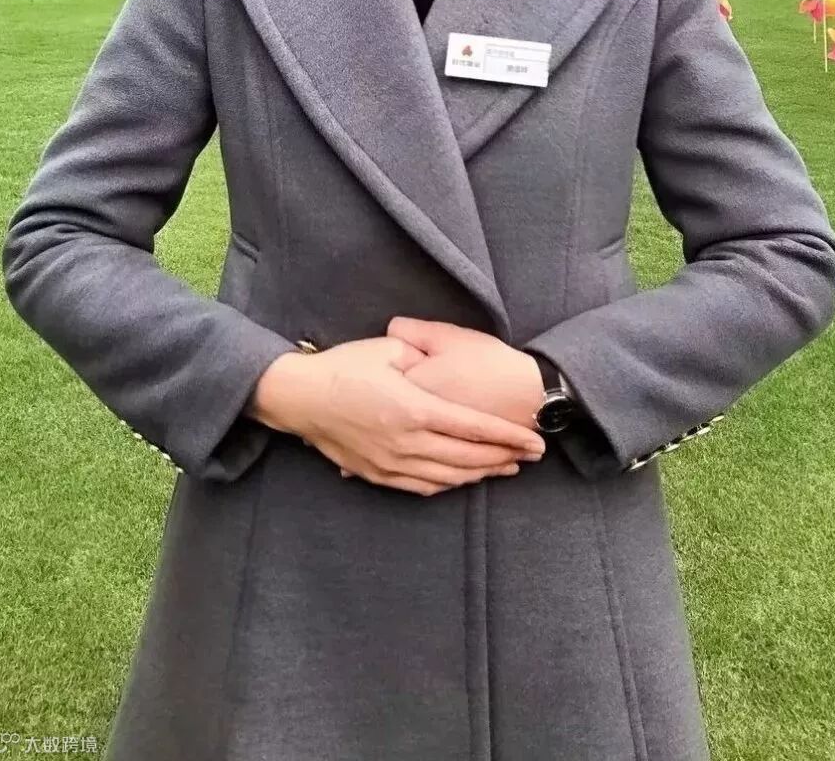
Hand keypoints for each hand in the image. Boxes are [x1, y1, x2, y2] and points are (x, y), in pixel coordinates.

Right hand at [252, 336, 544, 496]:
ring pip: (447, 477)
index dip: (508, 435)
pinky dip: (448, 484)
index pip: (473, 427)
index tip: (534, 439)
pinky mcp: (377, 474)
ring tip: (504, 468)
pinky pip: (421, 487)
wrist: (299, 397)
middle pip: (467, 457)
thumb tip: (442, 360)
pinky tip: (462, 479)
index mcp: (414, 408)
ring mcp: (391, 462)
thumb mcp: (388, 348)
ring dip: (479, 474)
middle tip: (529, 456)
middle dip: (503, 457)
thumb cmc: (343, 366)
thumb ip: (422, 354)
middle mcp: (406, 442)